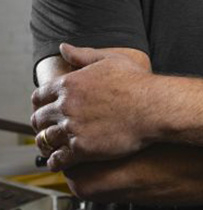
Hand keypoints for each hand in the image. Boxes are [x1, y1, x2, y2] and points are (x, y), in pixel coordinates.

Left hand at [31, 44, 154, 171]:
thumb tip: (63, 47)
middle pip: (39, 119)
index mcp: (69, 84)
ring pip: (45, 139)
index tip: (46, 109)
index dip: (41, 104)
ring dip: (47, 144)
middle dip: (42, 124)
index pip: (39, 96)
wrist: (155, 107)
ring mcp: (72, 128)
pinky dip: (56, 161)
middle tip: (48, 129)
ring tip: (52, 148)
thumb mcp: (110, 60)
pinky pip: (58, 159)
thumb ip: (83, 54)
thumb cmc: (138, 83)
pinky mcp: (82, 148)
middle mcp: (65, 106)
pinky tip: (60, 162)